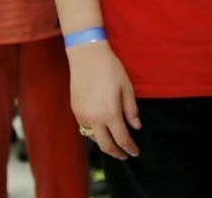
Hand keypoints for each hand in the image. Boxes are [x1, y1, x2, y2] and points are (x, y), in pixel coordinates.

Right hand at [67, 40, 140, 159]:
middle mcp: (94, 119)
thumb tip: (136, 126)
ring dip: (104, 144)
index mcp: (110, 113)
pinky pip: (85, 128)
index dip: (130, 148)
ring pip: (93, 138)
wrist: (87, 56)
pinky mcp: (75, 110)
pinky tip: (101, 130)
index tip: (135, 153)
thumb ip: (131, 110)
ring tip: (114, 144)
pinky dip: (94, 133)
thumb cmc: (110, 69)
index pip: (122, 139)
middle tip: (125, 155)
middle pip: (106, 146)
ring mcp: (82, 116)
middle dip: (117, 153)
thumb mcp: (127, 88)